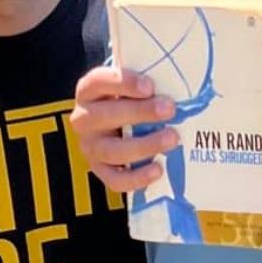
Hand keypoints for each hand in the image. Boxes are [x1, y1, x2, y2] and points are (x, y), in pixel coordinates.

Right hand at [69, 66, 178, 191]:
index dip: (122, 83)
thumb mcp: (133, 85)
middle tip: (169, 109)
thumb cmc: (130, 98)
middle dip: (140, 112)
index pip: (98, 82)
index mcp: (88, 91)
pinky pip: (115, 180)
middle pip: (105, 116)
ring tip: (172, 138)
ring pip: (112, 150)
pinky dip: (137, 177)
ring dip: (144, 145)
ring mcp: (90, 147)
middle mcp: (83, 119)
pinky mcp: (99, 170)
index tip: (149, 86)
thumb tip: (178, 85)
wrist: (119, 122)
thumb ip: (147, 82)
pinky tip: (158, 169)